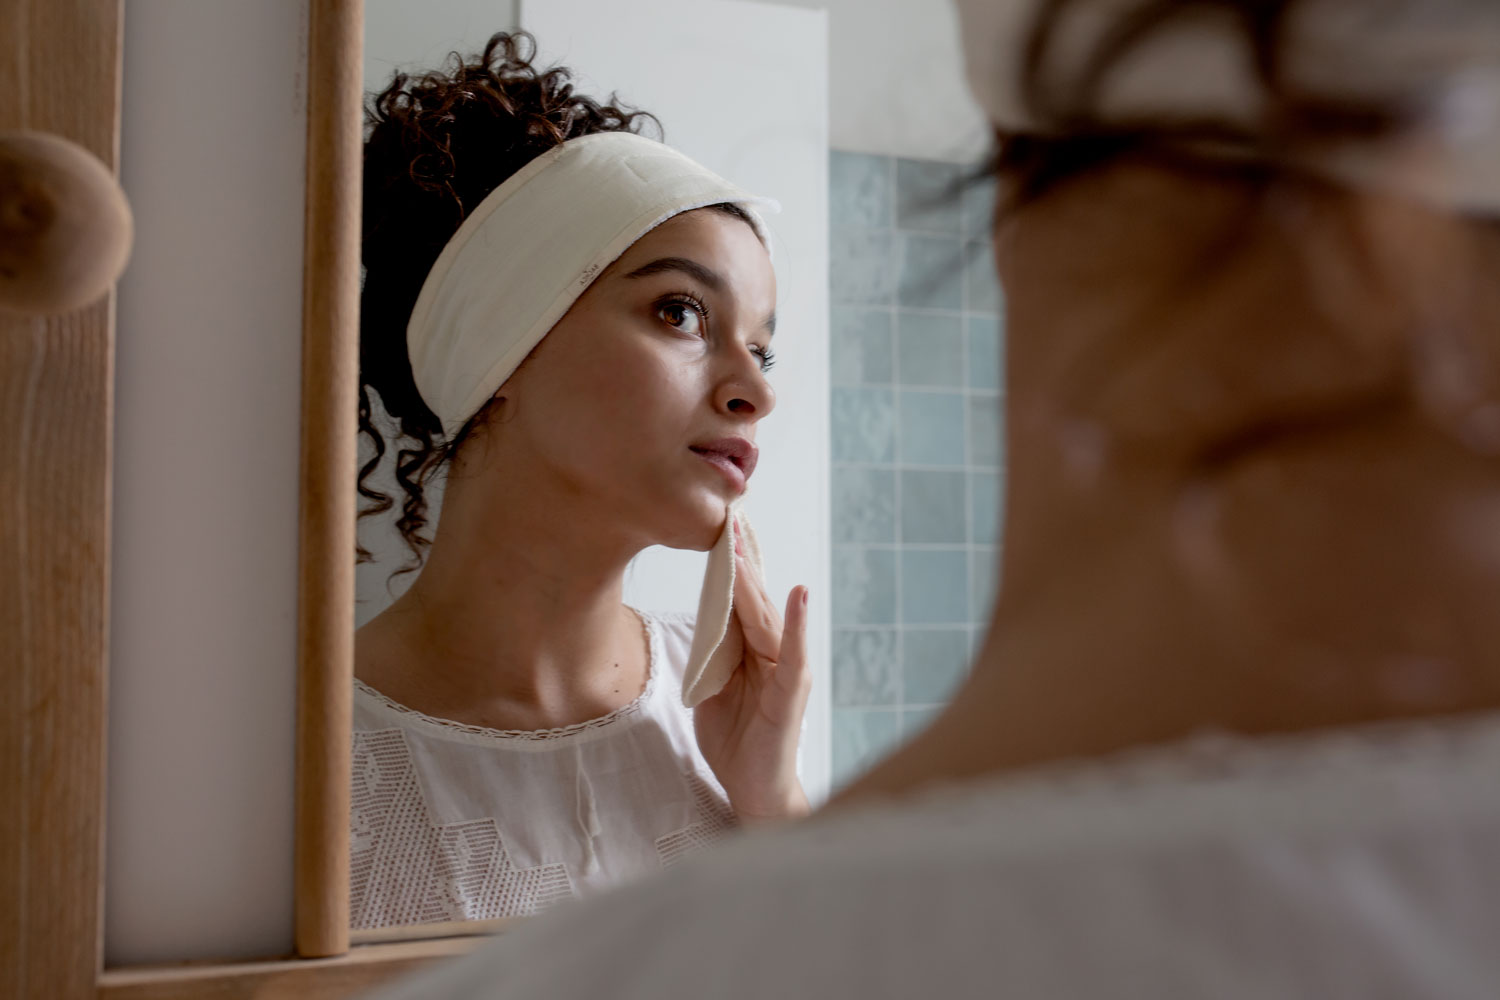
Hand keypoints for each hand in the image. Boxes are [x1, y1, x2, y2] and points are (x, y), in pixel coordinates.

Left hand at [693, 528, 811, 823]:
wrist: (755, 790)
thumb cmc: (736, 741)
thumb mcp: (712, 688)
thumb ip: (713, 653)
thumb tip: (704, 618)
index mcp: (750, 649)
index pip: (738, 598)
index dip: (729, 562)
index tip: (719, 523)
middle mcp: (772, 652)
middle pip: (753, 598)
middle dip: (739, 557)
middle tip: (730, 514)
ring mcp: (785, 669)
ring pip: (766, 616)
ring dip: (755, 578)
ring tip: (743, 544)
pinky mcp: (792, 692)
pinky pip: (795, 653)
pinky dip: (797, 622)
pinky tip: (798, 594)